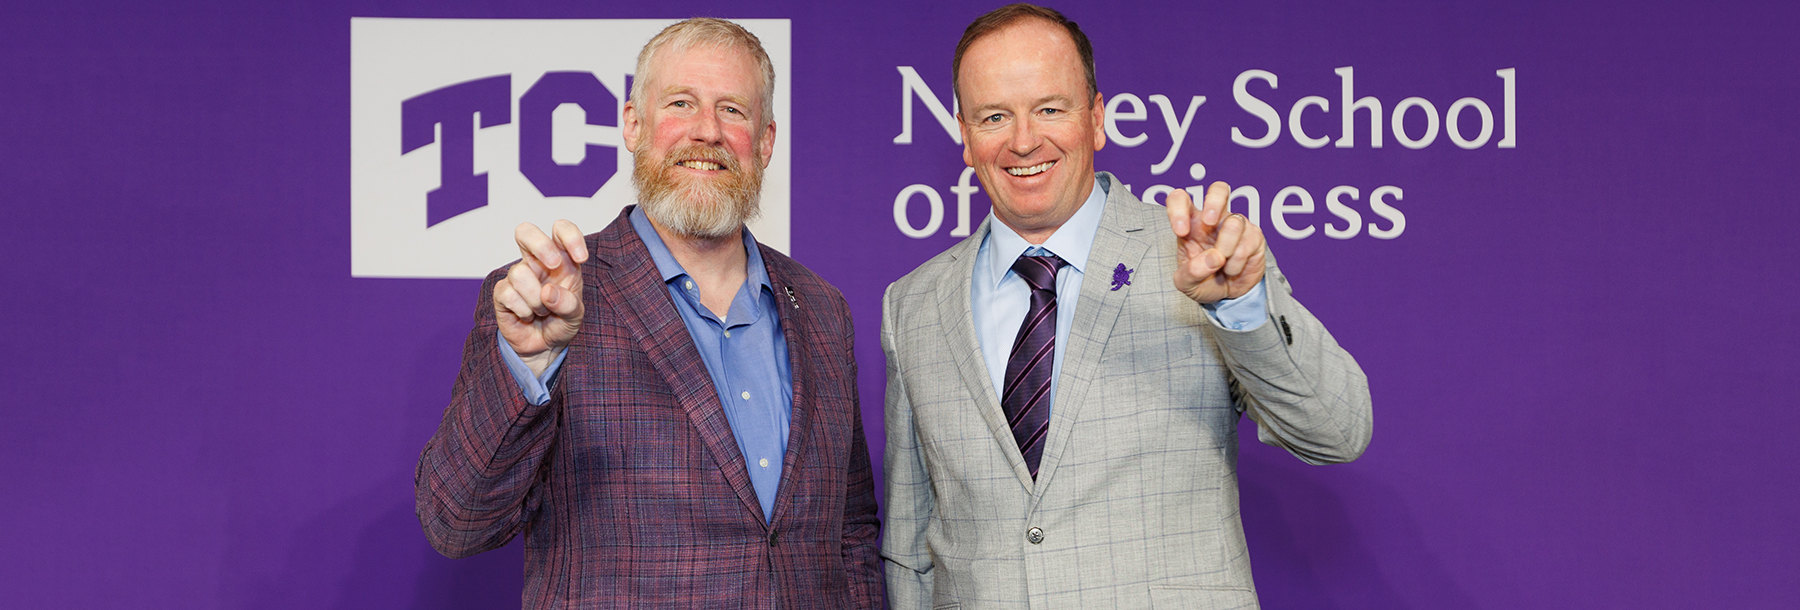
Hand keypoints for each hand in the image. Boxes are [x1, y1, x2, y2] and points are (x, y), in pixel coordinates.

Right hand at [494, 220, 587, 375]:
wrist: (544, 346)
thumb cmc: (561, 322)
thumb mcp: (575, 315)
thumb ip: (568, 303)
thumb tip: (548, 292)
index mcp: (561, 260)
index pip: (561, 231)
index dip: (570, 236)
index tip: (581, 258)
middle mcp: (537, 263)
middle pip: (525, 232)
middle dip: (541, 246)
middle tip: (554, 265)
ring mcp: (517, 275)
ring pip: (520, 273)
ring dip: (536, 300)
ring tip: (542, 312)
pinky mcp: (502, 292)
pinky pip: (509, 294)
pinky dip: (524, 311)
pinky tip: (528, 316)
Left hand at [1166, 182, 1265, 303]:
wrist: (1229, 296)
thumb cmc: (1204, 281)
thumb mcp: (1186, 284)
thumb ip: (1191, 273)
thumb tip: (1214, 258)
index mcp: (1191, 223)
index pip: (1180, 199)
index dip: (1178, 209)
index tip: (1181, 232)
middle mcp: (1214, 219)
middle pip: (1219, 189)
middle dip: (1214, 201)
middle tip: (1209, 222)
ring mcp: (1236, 225)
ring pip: (1233, 223)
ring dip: (1225, 249)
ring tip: (1221, 265)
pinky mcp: (1254, 236)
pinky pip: (1246, 244)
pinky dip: (1236, 263)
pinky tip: (1233, 268)